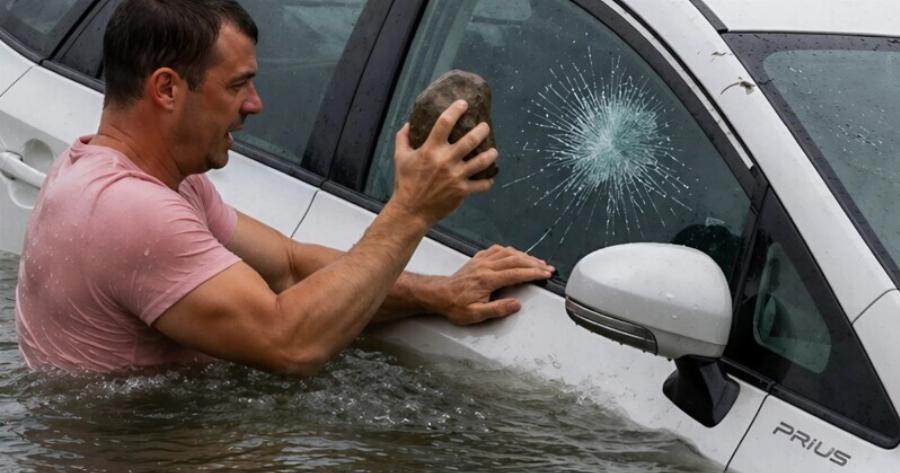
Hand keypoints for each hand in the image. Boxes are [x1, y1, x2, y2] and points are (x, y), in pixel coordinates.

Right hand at [390, 100, 497, 224]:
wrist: (411, 210)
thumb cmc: (405, 182)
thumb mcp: (400, 157)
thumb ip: (403, 138)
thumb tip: (409, 123)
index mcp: (430, 149)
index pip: (445, 123)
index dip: (456, 110)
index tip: (463, 103)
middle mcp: (445, 161)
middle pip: (470, 140)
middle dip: (482, 130)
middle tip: (485, 127)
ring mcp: (456, 176)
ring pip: (482, 161)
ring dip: (491, 154)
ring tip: (494, 151)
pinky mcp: (462, 191)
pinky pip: (482, 185)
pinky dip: (488, 181)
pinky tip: (489, 177)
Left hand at [432, 245, 553, 324]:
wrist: (438, 295)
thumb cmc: (455, 305)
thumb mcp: (475, 314)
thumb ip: (497, 309)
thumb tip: (516, 305)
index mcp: (487, 280)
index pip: (516, 273)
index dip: (533, 273)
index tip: (545, 274)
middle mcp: (485, 267)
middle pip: (515, 260)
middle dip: (534, 263)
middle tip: (547, 268)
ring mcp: (481, 261)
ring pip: (508, 252)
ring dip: (525, 256)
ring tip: (537, 262)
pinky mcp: (477, 259)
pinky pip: (496, 249)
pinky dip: (510, 250)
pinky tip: (515, 254)